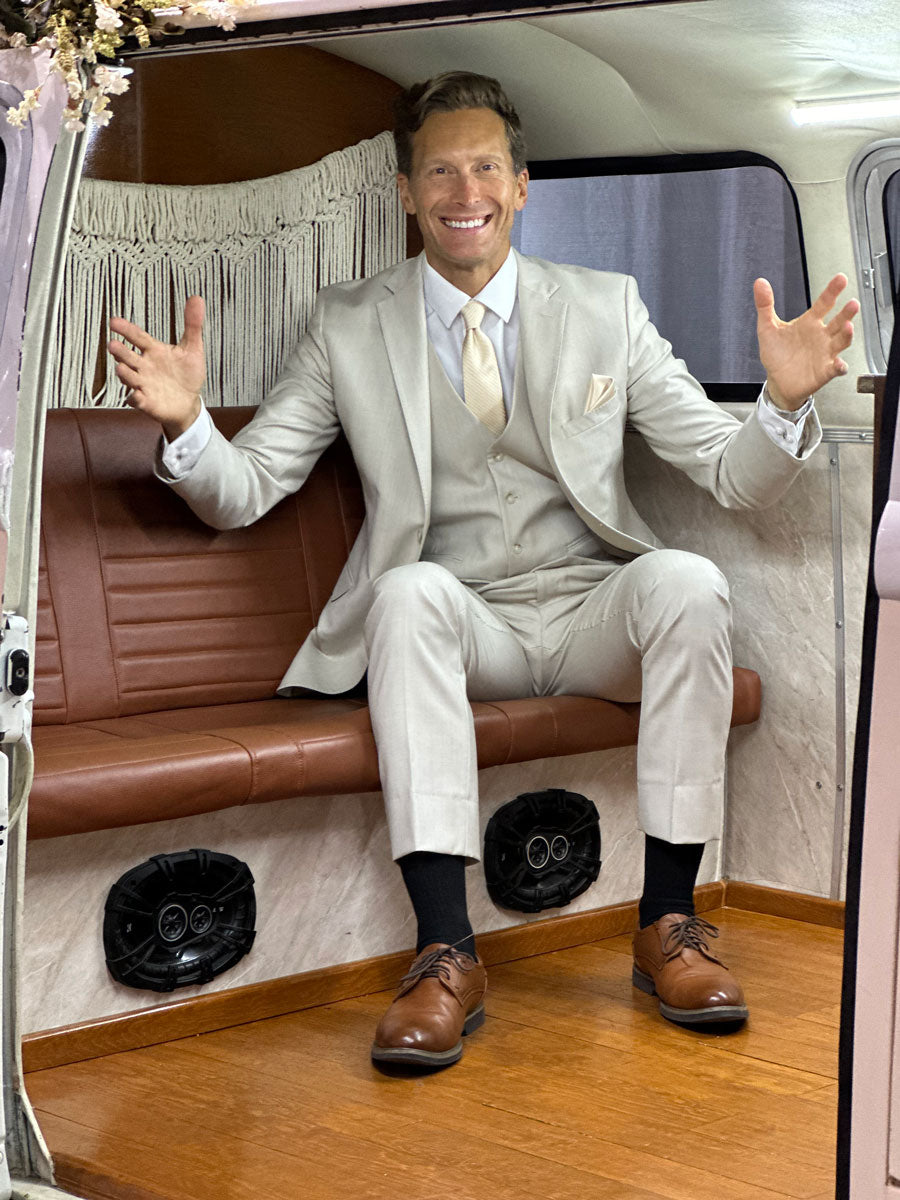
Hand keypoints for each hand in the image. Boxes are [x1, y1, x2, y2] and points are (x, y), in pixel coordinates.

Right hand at [108, 296, 206, 440]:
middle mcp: (144, 366)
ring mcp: (143, 384)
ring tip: (121, 367)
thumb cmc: (187, 374)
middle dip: (120, 351)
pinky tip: (136, 395)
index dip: (126, 330)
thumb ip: (193, 325)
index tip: (114, 321)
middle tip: (112, 344)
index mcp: (153, 351)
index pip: (138, 337)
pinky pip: (137, 400)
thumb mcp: (192, 348)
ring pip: (129, 377)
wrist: (189, 402)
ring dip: (125, 373)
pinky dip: (135, 398)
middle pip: (128, 356)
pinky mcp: (146, 402)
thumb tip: (197, 298)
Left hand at [754, 274, 858, 410]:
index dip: (832, 291)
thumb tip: (759, 283)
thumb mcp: (767, 328)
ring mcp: (825, 353)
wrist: (777, 381)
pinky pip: (836, 368)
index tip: (841, 279)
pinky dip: (840, 366)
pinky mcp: (825, 371)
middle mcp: (821, 336)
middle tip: (852, 303)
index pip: (824, 303)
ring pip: (841, 342)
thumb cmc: (776, 354)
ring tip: (848, 327)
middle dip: (846, 313)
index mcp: (809, 322)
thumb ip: (765, 305)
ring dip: (846, 335)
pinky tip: (839, 364)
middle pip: (838, 321)